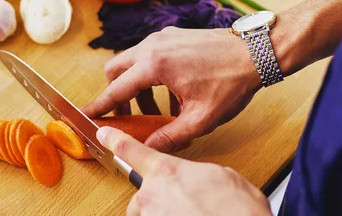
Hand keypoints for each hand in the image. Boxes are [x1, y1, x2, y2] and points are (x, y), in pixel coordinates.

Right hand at [83, 27, 261, 151]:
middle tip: (128, 115)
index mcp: (155, 65)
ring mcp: (161, 37)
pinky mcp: (171, 35)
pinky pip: (148, 55)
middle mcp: (152, 46)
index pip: (116, 89)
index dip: (100, 105)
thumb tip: (149, 148)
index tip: (85, 114)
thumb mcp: (201, 118)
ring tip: (157, 110)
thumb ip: (170, 136)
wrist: (255, 52)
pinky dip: (149, 74)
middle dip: (116, 94)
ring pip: (131, 61)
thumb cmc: (231, 82)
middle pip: (115, 69)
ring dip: (135, 86)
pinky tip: (171, 92)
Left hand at [97, 126, 270, 215]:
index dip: (114, 140)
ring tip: (191, 212)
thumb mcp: (222, 176)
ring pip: (149, 214)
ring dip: (165, 213)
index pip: (130, 150)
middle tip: (183, 202)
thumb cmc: (238, 210)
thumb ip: (198, 172)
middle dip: (157, 197)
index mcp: (167, 171)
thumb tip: (196, 177)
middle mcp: (152, 195)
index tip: (103, 134)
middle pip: (141, 193)